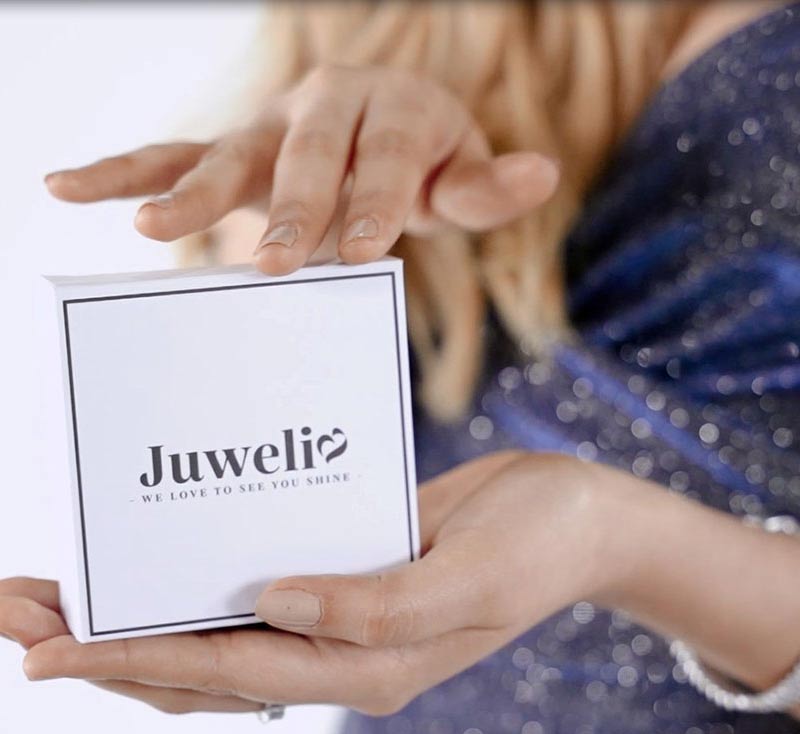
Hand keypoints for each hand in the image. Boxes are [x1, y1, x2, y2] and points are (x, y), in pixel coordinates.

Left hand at [1, 451, 616, 715]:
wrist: (576, 515)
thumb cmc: (538, 542)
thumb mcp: (473, 577)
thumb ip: (379, 608)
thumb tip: (274, 604)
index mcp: (370, 665)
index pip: (231, 671)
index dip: (136, 661)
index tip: (45, 652)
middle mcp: (341, 649)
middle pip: (200, 662)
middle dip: (103, 645)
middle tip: (15, 614)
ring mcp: (339, 613)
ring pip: (214, 631)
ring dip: (134, 616)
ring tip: (54, 595)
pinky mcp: (343, 570)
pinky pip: (253, 590)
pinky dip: (194, 586)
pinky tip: (158, 560)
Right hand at [44, 65, 559, 274]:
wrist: (384, 126)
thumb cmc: (426, 159)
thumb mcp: (462, 171)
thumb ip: (489, 185)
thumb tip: (541, 173)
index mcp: (391, 110)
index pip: (381, 161)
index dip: (373, 203)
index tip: (361, 253)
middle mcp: (325, 109)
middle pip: (304, 157)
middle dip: (291, 209)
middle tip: (277, 263)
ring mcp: (271, 129)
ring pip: (225, 152)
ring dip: (189, 189)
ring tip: (148, 226)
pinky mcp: (234, 150)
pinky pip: (172, 153)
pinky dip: (124, 170)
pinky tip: (67, 186)